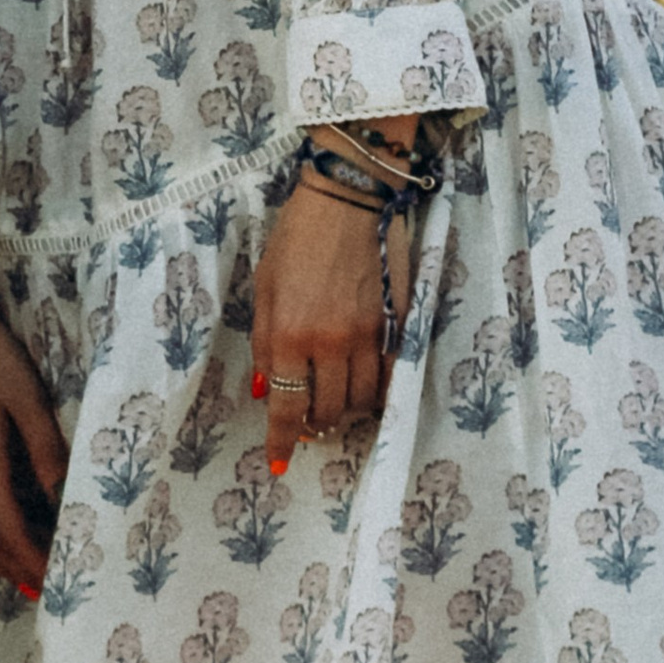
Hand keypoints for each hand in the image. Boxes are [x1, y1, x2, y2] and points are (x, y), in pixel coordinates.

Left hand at [251, 181, 413, 462]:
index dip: (282, 440)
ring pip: (363, 401)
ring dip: (347, 412)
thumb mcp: (266, 288)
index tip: (279, 462)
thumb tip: (266, 390)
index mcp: (291, 334)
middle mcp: (331, 343)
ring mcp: (369, 337)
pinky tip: (368, 392)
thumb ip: (266, 342)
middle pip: (328, 410)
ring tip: (337, 406)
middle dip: (315, 425)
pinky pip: (392, 378)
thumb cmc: (297, 239)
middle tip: (309, 424)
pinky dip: (379, 394)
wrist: (350, 200)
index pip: (287, 406)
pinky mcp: (397, 326)